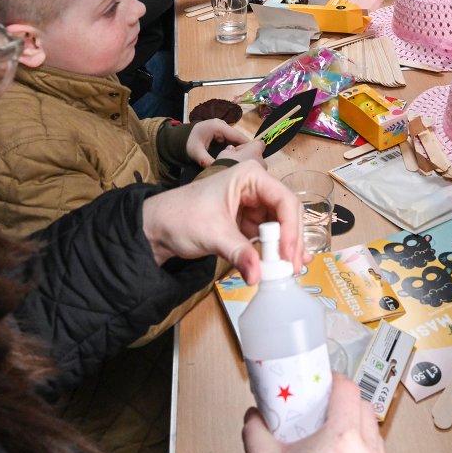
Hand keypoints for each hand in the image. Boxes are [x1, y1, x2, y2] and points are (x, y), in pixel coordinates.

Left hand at [141, 162, 304, 280]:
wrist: (157, 228)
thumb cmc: (180, 216)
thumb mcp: (212, 234)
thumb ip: (239, 253)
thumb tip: (257, 276)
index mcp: (249, 176)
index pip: (283, 200)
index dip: (290, 228)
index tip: (288, 253)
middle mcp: (256, 188)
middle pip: (287, 213)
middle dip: (291, 240)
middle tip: (294, 266)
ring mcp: (253, 206)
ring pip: (281, 226)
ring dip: (287, 248)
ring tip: (292, 269)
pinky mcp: (248, 223)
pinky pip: (269, 237)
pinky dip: (275, 251)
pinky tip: (285, 266)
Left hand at [185, 119, 256, 166]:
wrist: (179, 138)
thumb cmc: (188, 143)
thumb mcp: (196, 152)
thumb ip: (207, 160)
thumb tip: (218, 169)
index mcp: (218, 127)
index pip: (238, 136)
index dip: (248, 146)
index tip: (255, 158)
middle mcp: (223, 125)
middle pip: (239, 138)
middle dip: (245, 149)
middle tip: (250, 163)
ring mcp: (222, 128)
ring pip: (236, 140)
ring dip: (240, 150)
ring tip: (246, 162)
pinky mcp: (221, 133)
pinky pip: (232, 141)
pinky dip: (235, 149)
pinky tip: (237, 158)